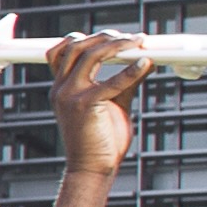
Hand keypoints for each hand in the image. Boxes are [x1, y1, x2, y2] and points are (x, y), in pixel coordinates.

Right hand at [48, 34, 151, 177]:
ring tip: (137, 43)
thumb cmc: (102, 141)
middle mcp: (60, 89)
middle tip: (130, 38)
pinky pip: (111, 81)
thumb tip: (144, 61)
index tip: (114, 38)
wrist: (93, 169)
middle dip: (104, 37)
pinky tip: (145, 63)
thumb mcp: (114, 103)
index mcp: (61, 88)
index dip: (86, 38)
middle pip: (75, 46)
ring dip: (115, 45)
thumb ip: (125, 81)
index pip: (62, 51)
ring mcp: (69, 96)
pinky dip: (130, 71)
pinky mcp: (85, 106)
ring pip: (88, 55)